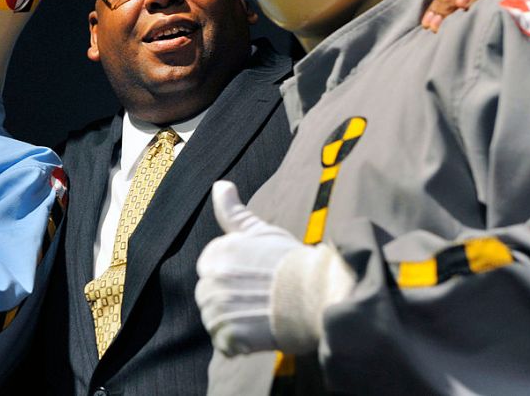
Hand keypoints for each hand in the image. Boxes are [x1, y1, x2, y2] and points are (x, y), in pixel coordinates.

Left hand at [195, 181, 300, 355]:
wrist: (320, 294)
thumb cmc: (293, 261)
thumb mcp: (262, 231)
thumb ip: (233, 211)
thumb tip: (219, 184)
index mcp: (217, 253)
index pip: (210, 269)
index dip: (233, 277)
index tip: (255, 279)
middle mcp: (212, 279)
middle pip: (208, 296)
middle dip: (229, 300)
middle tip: (260, 300)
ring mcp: (219, 309)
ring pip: (214, 321)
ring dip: (232, 323)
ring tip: (260, 317)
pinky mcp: (229, 336)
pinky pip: (223, 345)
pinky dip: (238, 345)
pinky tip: (258, 335)